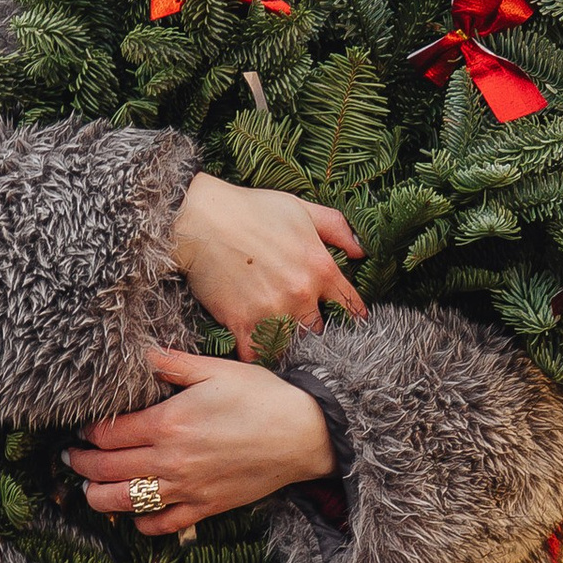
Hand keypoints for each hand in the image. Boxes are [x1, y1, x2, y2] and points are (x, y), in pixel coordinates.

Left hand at [68, 345, 336, 543]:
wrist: (304, 435)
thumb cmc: (262, 397)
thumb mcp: (214, 369)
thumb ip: (170, 363)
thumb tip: (138, 353)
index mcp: (166, 423)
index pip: (107, 433)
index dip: (88, 431)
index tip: (83, 428)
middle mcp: (169, 461)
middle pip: (106, 470)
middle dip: (81, 464)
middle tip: (72, 457)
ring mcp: (186, 489)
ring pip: (124, 503)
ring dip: (98, 498)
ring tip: (89, 489)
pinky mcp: (205, 507)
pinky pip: (162, 525)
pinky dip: (141, 523)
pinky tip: (134, 514)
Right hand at [170, 171, 363, 354]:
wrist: (200, 219)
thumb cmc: (250, 209)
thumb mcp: (301, 209)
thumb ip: (337, 229)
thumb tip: (362, 251)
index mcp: (320, 267)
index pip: (349, 304)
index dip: (350, 314)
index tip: (347, 322)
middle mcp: (301, 294)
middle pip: (318, 329)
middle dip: (311, 328)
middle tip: (301, 326)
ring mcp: (272, 311)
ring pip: (290, 343)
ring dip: (285, 341)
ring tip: (277, 338)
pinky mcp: (243, 323)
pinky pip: (257, 353)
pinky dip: (256, 354)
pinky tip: (254, 348)